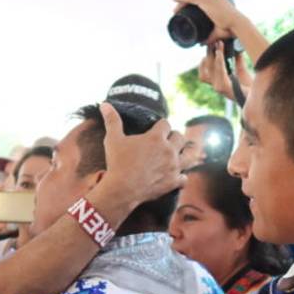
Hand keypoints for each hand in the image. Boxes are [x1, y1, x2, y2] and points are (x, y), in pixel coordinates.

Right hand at [90, 102, 185, 216]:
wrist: (122, 189)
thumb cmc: (117, 163)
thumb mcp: (113, 139)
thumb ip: (112, 120)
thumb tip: (104, 104)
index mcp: (156, 138)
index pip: (166, 124)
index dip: (161, 125)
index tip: (157, 128)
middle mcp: (169, 150)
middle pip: (180, 137)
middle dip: (174, 137)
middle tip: (167, 141)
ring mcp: (173, 167)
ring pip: (189, 156)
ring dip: (184, 154)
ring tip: (179, 155)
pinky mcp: (173, 182)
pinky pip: (185, 178)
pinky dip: (181, 176)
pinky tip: (177, 175)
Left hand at [173, 0, 245, 44]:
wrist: (235, 23)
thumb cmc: (230, 27)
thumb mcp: (218, 31)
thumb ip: (209, 37)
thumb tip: (201, 44)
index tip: (188, 6)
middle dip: (186, 1)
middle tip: (179, 10)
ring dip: (182, 2)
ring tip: (176, 10)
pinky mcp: (204, 1)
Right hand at [198, 42, 253, 102]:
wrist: (259, 96)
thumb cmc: (250, 86)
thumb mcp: (241, 69)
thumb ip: (236, 59)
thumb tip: (234, 47)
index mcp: (218, 82)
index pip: (204, 70)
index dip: (206, 57)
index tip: (211, 45)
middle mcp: (216, 85)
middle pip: (206, 67)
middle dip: (209, 53)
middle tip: (215, 42)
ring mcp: (219, 87)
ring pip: (209, 69)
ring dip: (214, 56)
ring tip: (219, 46)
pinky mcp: (224, 88)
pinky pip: (219, 72)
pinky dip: (219, 61)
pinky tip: (221, 53)